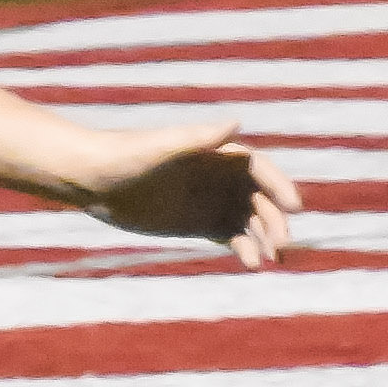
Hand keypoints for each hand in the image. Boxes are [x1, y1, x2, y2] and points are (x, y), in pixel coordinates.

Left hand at [74, 130, 298, 266]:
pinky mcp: (198, 224)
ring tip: (272, 259)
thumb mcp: (161, 146)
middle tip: (283, 245)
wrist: (93, 179)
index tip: (294, 207)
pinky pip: (230, 237)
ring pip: (249, 221)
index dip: (280, 186)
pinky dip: (243, 249)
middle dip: (275, 221)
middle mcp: (219, 177)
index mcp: (216, 153)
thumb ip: (199, 138)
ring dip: (265, 239)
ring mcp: (210, 202)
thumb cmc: (125, 155)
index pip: (259, 169)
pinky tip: (250, 264)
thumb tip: (236, 122)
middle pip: (259, 200)